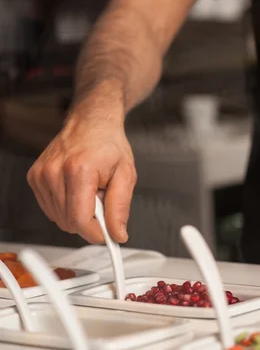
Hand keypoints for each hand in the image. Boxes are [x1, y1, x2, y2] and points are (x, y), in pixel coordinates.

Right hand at [27, 112, 135, 242]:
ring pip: (58, 218)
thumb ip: (120, 207)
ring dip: (78, 211)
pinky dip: (67, 205)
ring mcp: (41, 175)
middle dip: (90, 219)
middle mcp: (54, 172)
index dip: (96, 233)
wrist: (91, 123)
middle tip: (102, 198)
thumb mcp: (126, 175)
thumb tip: (117, 233)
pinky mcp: (35, 178)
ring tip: (90, 190)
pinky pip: (51, 209)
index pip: (79, 220)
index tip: (108, 235)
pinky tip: (77, 189)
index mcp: (79, 171)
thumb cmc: (108, 145)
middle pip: (68, 222)